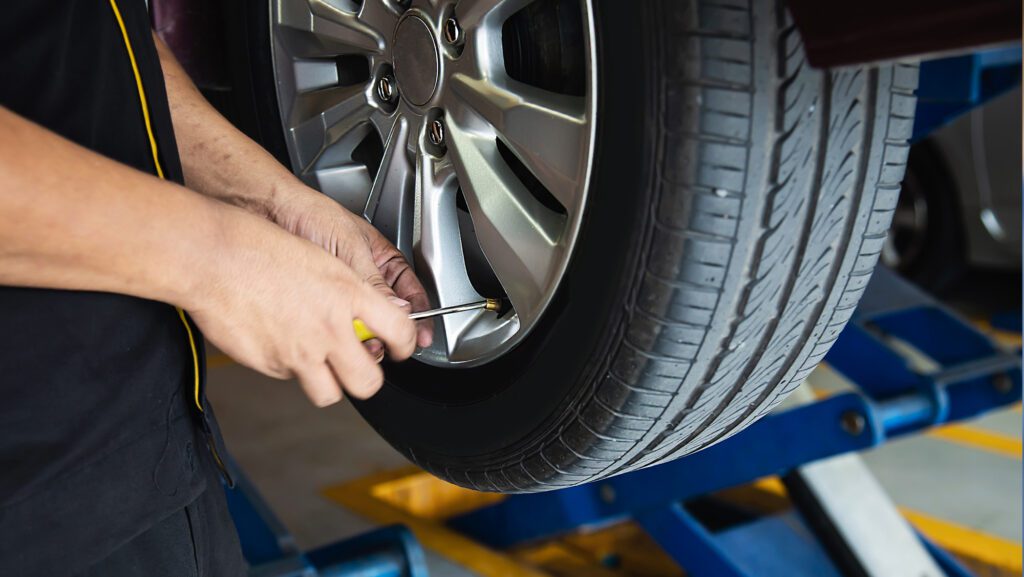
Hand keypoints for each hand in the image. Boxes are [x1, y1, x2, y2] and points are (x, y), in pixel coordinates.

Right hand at [186, 205, 416, 405]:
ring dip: (328, 382)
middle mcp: (328, 329)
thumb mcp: (324, 259)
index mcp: (348, 295)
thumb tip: (374, 312)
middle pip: (368, 383)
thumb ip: (354, 292)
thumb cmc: (261, 248)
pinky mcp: (269, 365)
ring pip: (328, 393)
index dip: (407, 346)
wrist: (212, 257)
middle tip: (362, 367)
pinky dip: (289, 366)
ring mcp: (298, 352)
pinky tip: (278, 338)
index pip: (399, 332)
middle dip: (368, 380)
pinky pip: (289, 378)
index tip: (402, 347)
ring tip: (319, 360)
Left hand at [268, 184, 432, 349]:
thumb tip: (397, 310)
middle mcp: (366, 277)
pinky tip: (339, 334)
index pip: (411, 292)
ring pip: (364, 321)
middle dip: (388, 331)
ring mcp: (343, 291)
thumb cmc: (312, 214)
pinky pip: (338, 323)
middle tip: (385, 342)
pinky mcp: (321, 302)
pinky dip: (340, 332)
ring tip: (361, 340)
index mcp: (384, 259)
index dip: (419, 315)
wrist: (271, 211)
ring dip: (364, 334)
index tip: (420, 337)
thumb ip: (373, 282)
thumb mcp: (350, 249)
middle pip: (389, 314)